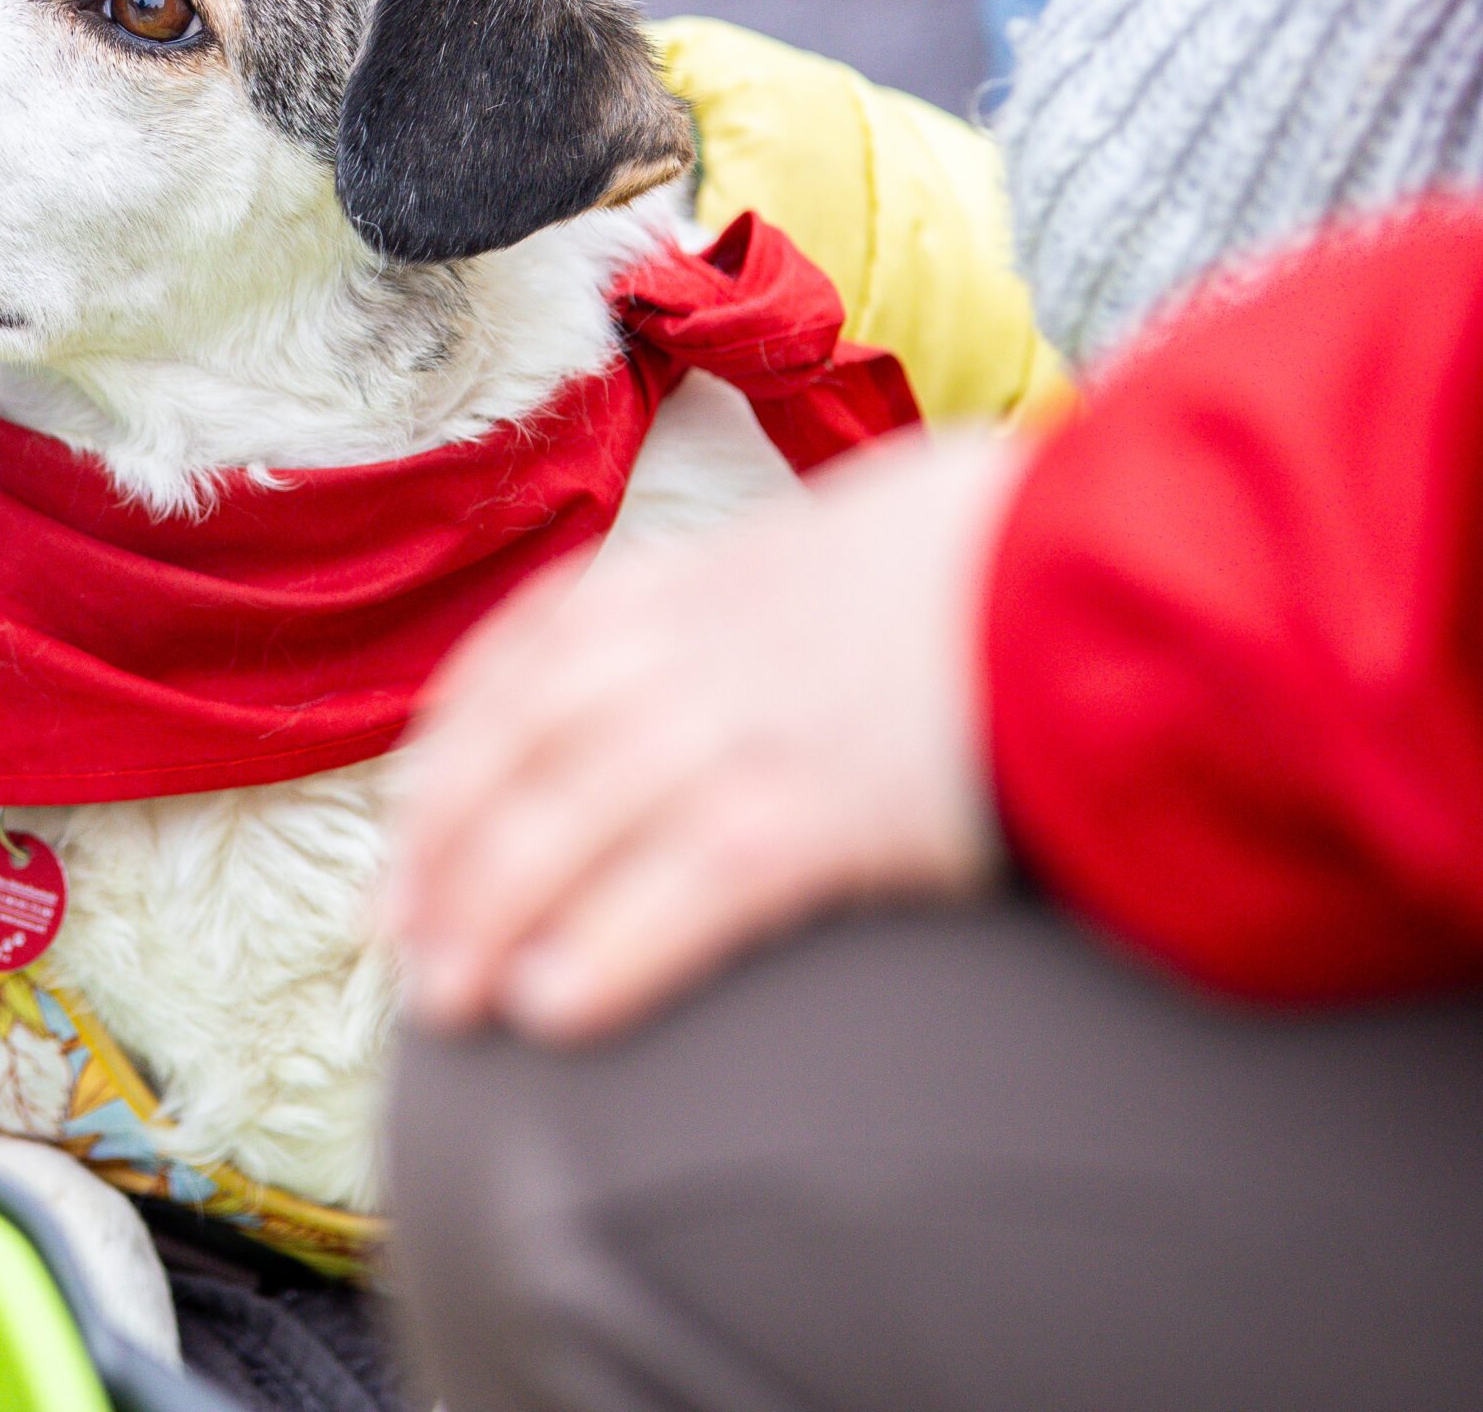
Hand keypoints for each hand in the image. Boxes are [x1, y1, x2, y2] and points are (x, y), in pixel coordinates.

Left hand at [384, 428, 1022, 1041]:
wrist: (1133, 548)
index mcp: (704, 570)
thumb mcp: (863, 522)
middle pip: (524, 747)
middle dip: (443, 850)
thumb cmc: (1011, 544)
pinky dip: (614, 947)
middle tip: (399, 943)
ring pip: (578, 818)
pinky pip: (692, 883)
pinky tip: (555, 1011)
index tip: (408, 825)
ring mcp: (761, 715)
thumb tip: (769, 616)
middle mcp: (705, 638)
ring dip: (493, 914)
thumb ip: (785, 578)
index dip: (451, 750)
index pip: (526, 655)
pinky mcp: (836, 799)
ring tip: (446, 1003)